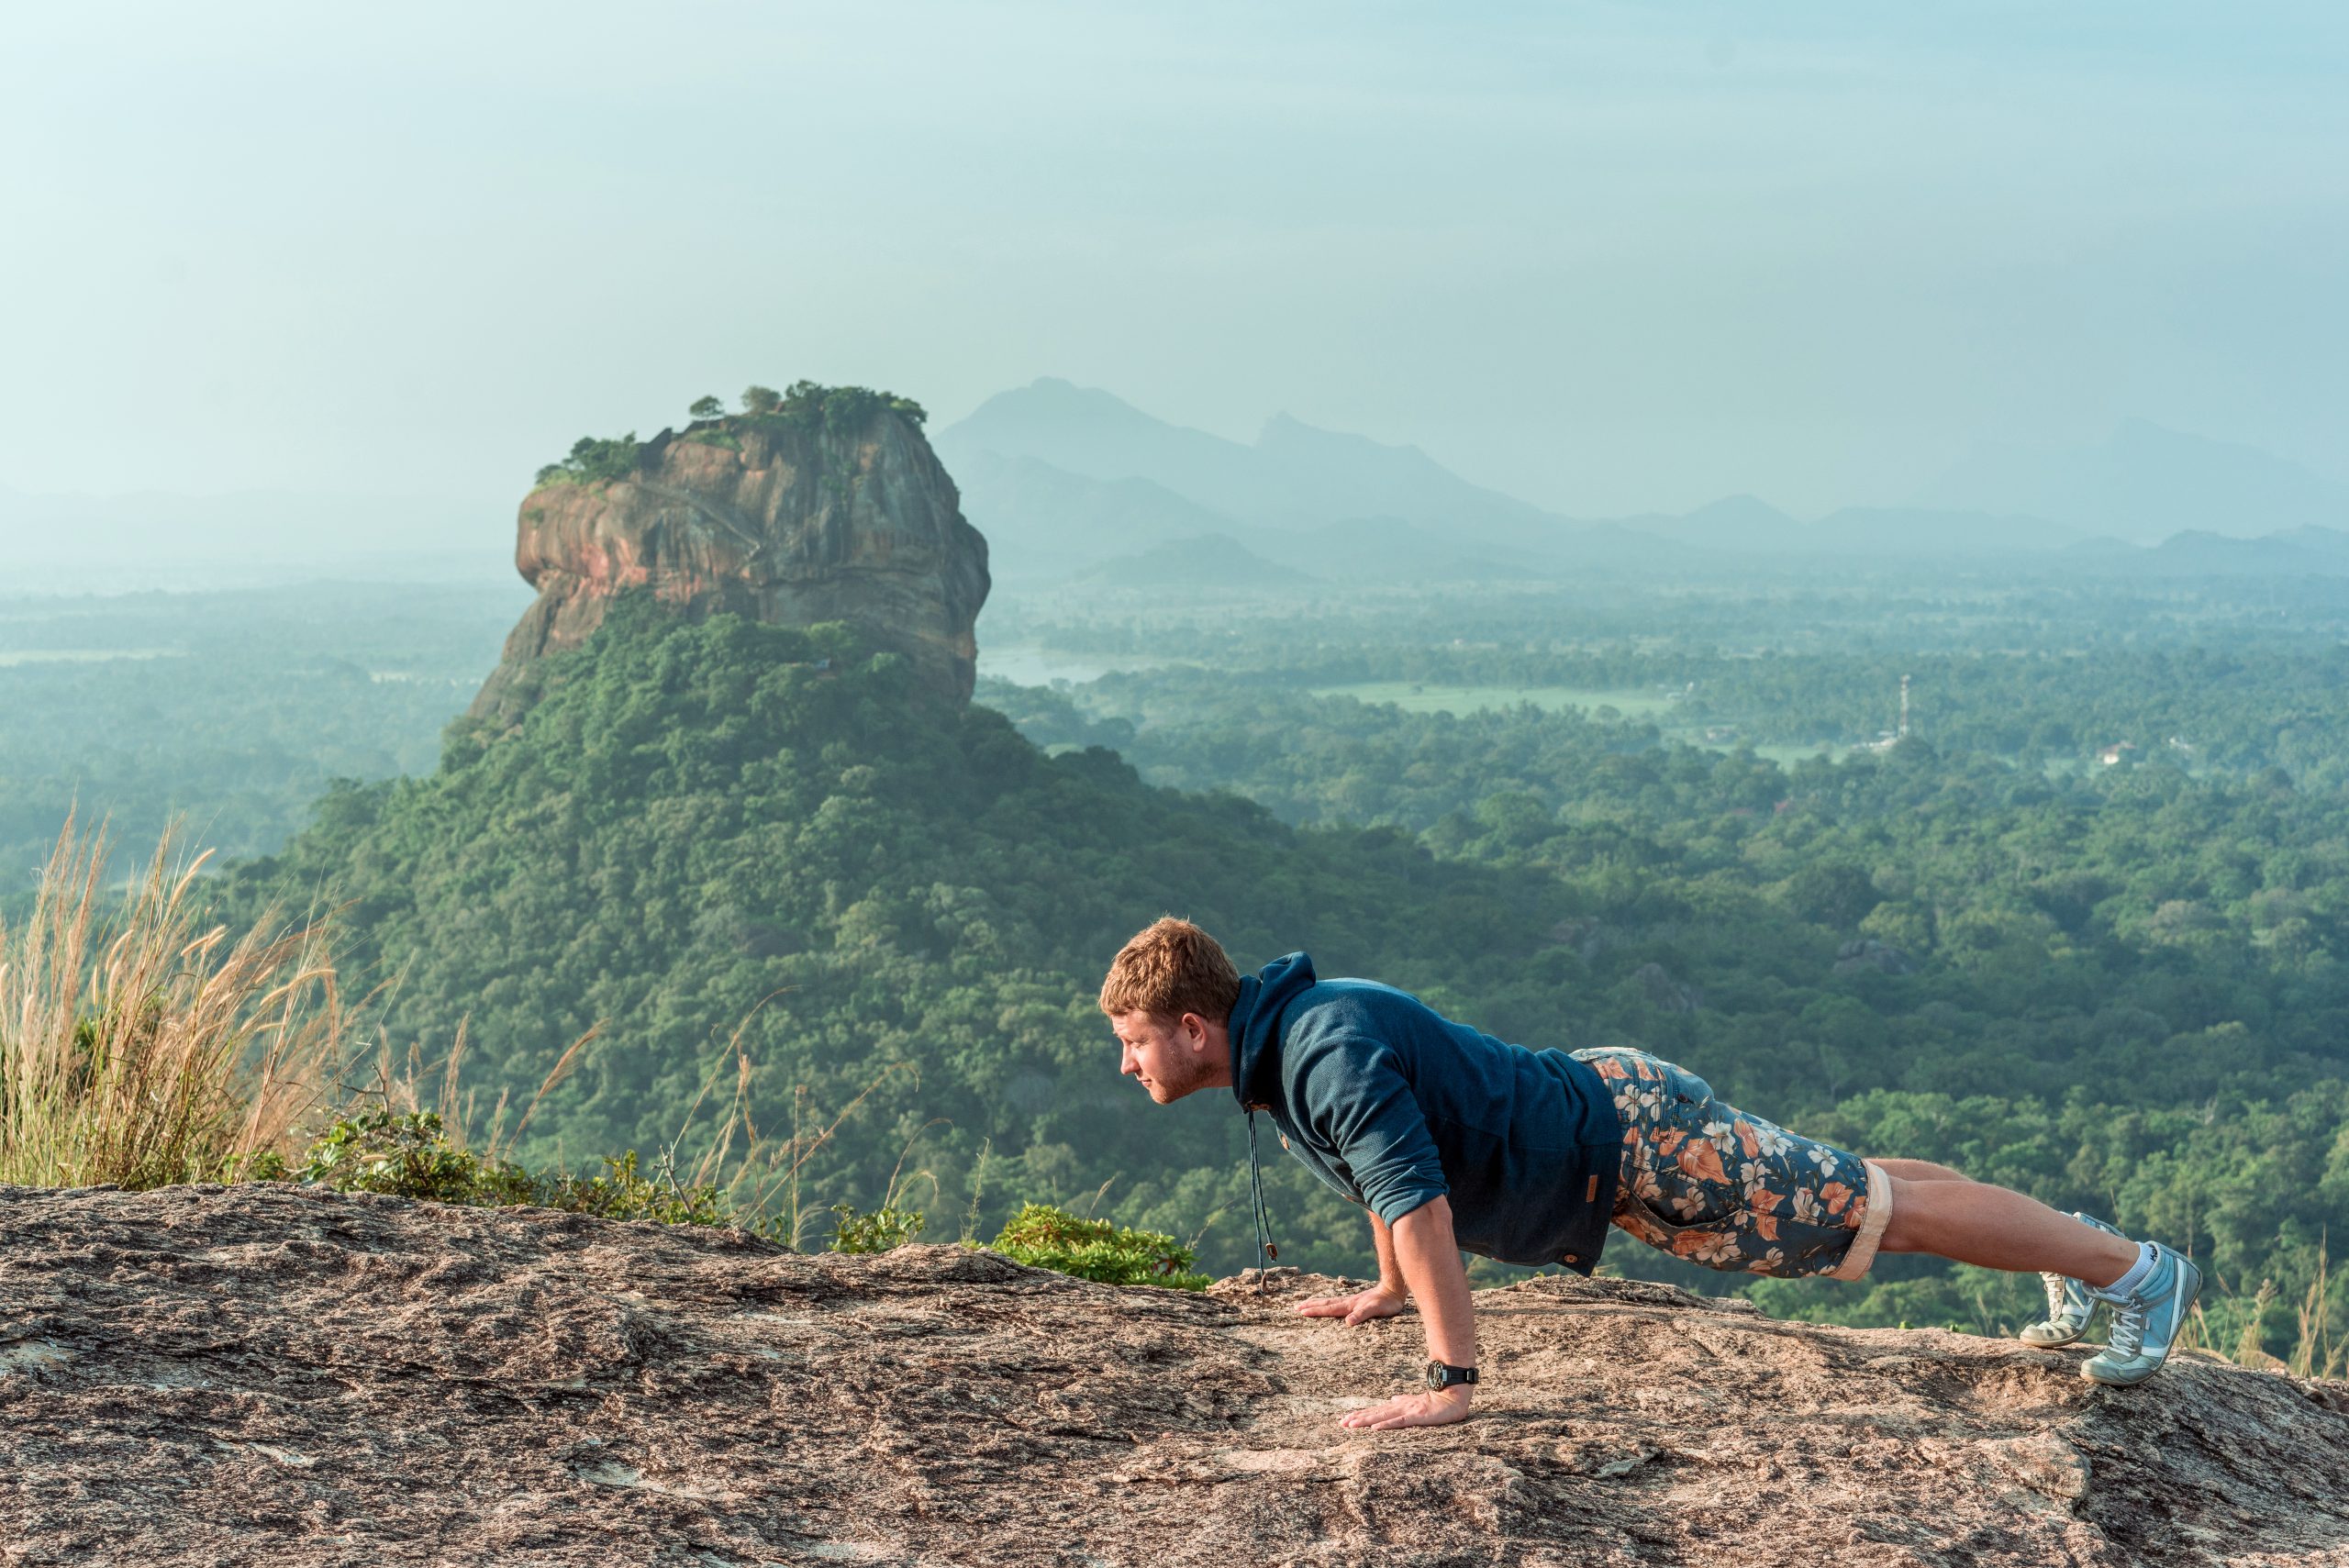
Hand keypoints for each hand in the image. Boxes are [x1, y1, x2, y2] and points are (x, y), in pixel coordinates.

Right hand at [1293, 1285, 1407, 1325]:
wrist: (1394, 1289)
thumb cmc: (1386, 1302)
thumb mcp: (1375, 1310)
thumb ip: (1362, 1315)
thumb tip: (1347, 1322)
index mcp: (1350, 1305)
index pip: (1329, 1309)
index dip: (1315, 1311)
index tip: (1301, 1312)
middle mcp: (1348, 1302)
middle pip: (1326, 1304)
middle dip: (1311, 1306)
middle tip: (1296, 1308)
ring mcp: (1352, 1301)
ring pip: (1330, 1302)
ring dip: (1317, 1303)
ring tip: (1306, 1304)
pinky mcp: (1357, 1302)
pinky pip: (1337, 1303)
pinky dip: (1328, 1304)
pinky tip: (1329, 1305)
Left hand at [1339, 1385, 1471, 1429]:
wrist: (1452, 1397)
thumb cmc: (1435, 1401)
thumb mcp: (1415, 1402)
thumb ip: (1402, 1401)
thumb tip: (1391, 1399)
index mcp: (1399, 1405)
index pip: (1376, 1410)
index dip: (1360, 1414)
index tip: (1345, 1418)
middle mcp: (1400, 1407)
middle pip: (1375, 1413)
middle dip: (1357, 1418)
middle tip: (1341, 1423)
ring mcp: (1408, 1411)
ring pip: (1383, 1417)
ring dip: (1366, 1421)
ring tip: (1351, 1425)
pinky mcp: (1417, 1417)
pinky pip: (1399, 1422)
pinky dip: (1386, 1425)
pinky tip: (1375, 1428)